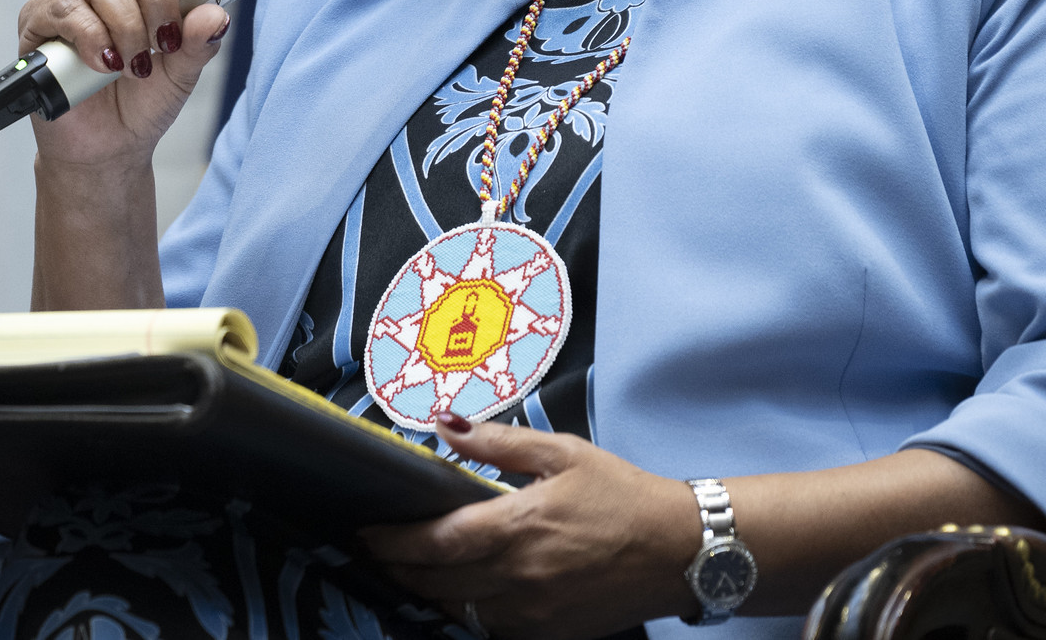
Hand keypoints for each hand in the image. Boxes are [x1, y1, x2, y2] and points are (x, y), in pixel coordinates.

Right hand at [19, 0, 230, 171]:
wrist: (106, 147)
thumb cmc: (143, 99)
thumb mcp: (184, 73)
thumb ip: (201, 42)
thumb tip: (216, 14)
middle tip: (166, 42)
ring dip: (129, 25)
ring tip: (136, 64)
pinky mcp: (39, 22)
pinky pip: (65, 10)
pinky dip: (94, 38)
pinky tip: (106, 64)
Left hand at [361, 416, 699, 639]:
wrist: (679, 550)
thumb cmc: (622, 496)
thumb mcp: (563, 452)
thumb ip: (498, 443)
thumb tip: (446, 427)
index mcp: (519, 526)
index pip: (436, 542)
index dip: (393, 542)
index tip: (366, 532)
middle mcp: (518, 577)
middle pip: (435, 582)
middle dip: (398, 567)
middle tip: (377, 550)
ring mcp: (532, 612)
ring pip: (456, 611)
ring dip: (426, 592)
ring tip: (408, 570)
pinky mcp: (547, 633)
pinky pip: (488, 629)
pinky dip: (464, 612)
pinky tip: (458, 592)